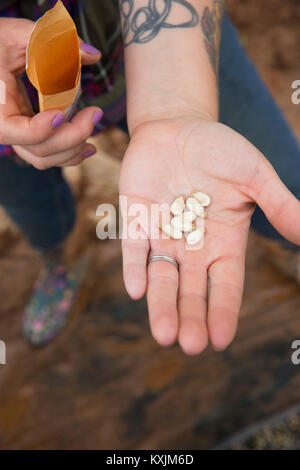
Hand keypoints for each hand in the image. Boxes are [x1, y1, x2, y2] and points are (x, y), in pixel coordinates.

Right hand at [0, 17, 102, 167]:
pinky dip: (66, 154)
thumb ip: (53, 41)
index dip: (42, 128)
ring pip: (43, 158)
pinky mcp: (27, 137)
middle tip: (95, 113)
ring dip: (72, 152)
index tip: (62, 114)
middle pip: (39, 149)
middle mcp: (4, 128)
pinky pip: (46, 154)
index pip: (18, 132)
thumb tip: (93, 55)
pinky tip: (86, 147)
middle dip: (72, 137)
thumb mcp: (16, 34)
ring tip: (94, 139)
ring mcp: (17, 135)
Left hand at [120, 116, 299, 354]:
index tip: (221, 340)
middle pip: (191, 290)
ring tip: (164, 335)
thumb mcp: (254, 176)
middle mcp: (191, 246)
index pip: (225, 285)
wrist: (178, 127)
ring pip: (162, 277)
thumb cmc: (219, 151)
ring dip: (162, 305)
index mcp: (223, 241)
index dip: (223, 310)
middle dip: (190, 317)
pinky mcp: (136, 218)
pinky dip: (135, 267)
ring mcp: (162, 234)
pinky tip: (138, 290)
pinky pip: (134, 247)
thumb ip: (279, 205)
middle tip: (190, 346)